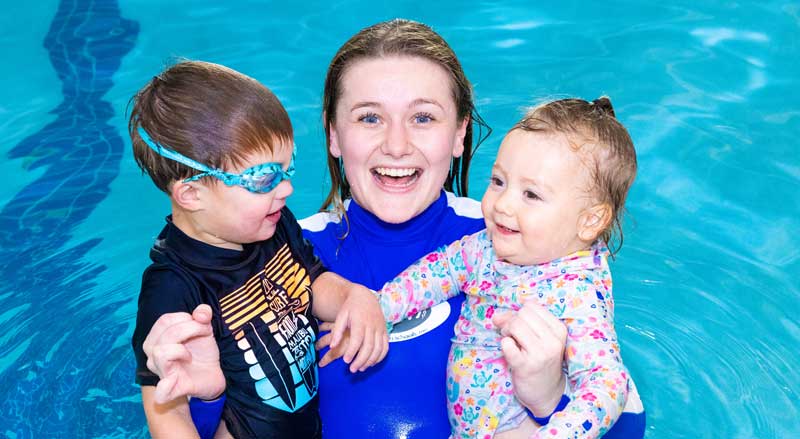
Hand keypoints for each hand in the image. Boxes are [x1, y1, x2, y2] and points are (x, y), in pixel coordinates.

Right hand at [142, 304, 225, 403]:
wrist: (213, 375)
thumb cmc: (202, 352)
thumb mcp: (205, 330)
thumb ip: (203, 316)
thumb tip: (201, 312)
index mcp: (158, 340)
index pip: (164, 321)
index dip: (184, 318)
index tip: (200, 323)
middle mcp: (154, 357)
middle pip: (164, 335)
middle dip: (189, 329)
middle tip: (204, 333)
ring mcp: (162, 374)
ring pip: (161, 353)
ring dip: (182, 349)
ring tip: (191, 355)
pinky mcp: (174, 390)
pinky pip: (163, 392)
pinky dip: (164, 388)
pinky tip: (169, 383)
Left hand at [317, 286, 387, 371]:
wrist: (365, 296)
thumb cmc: (350, 307)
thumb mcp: (341, 315)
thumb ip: (336, 331)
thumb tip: (332, 346)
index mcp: (360, 321)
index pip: (357, 339)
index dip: (352, 351)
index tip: (345, 361)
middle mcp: (372, 325)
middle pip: (369, 346)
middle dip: (361, 360)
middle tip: (352, 369)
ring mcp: (380, 328)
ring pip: (378, 348)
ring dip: (370, 361)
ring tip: (360, 368)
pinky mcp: (385, 331)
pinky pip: (385, 346)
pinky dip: (380, 357)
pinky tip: (372, 363)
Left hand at [492, 301, 566, 416]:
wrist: (546, 393)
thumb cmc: (540, 361)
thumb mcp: (538, 338)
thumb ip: (518, 321)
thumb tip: (496, 316)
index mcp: (559, 329)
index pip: (532, 306)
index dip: (519, 313)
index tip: (518, 327)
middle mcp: (552, 341)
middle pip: (522, 314)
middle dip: (511, 322)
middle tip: (512, 336)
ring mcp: (540, 354)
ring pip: (515, 325)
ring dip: (507, 332)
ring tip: (511, 343)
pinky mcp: (526, 366)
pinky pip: (507, 344)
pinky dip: (504, 345)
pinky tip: (511, 353)